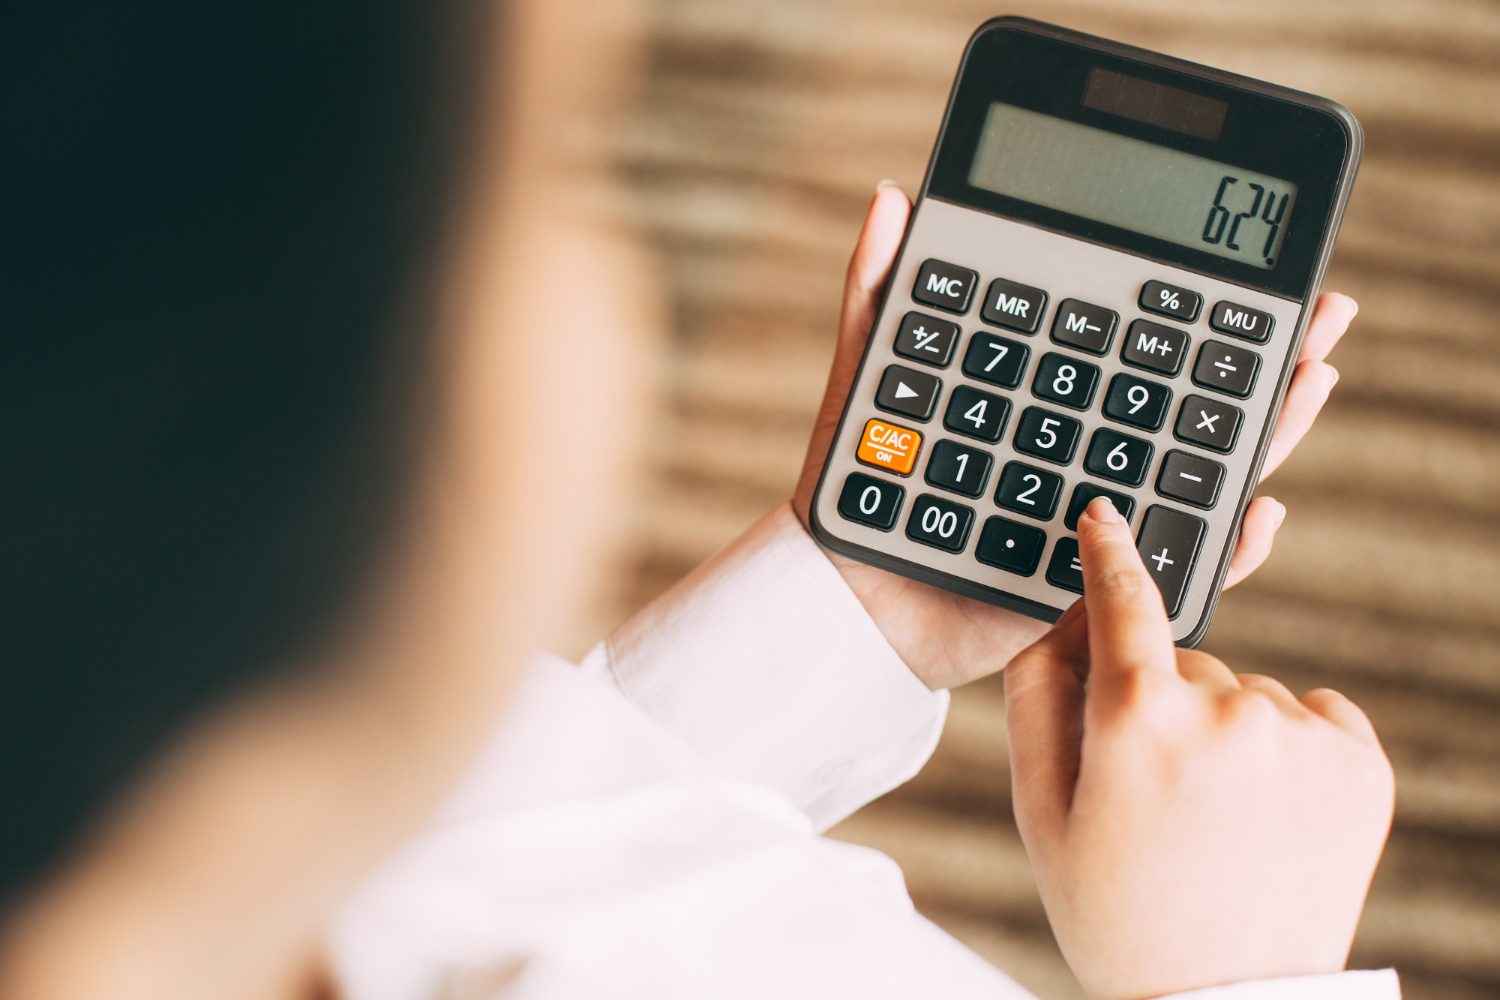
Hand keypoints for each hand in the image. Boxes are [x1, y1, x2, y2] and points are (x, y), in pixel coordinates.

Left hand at [792, 182, 1358, 688]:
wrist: (845, 590)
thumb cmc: (859, 484)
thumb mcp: (868, 377)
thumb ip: (880, 293)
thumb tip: (893, 195)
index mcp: (1050, 404)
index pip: (1141, 349)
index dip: (1206, 313)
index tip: (1266, 275)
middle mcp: (1087, 457)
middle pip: (1192, 407)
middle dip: (1264, 364)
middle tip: (1320, 319)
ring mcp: (1098, 521)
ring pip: (1198, 479)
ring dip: (1263, 436)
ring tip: (1308, 385)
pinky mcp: (1094, 584)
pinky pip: (1171, 574)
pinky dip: (1221, 553)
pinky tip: (1256, 513)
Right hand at [1004, 497, 1393, 998]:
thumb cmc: (1116, 908)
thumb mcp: (1041, 810)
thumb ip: (1035, 695)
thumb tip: (1062, 615)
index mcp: (1137, 720)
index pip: (1121, 598)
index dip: (1108, 549)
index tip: (1104, 514)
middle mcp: (1228, 711)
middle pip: (1182, 663)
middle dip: (1161, 703)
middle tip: (1153, 789)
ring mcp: (1303, 736)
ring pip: (1245, 692)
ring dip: (1226, 731)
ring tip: (1214, 818)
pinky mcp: (1360, 764)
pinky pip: (1310, 714)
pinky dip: (1287, 746)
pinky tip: (1266, 810)